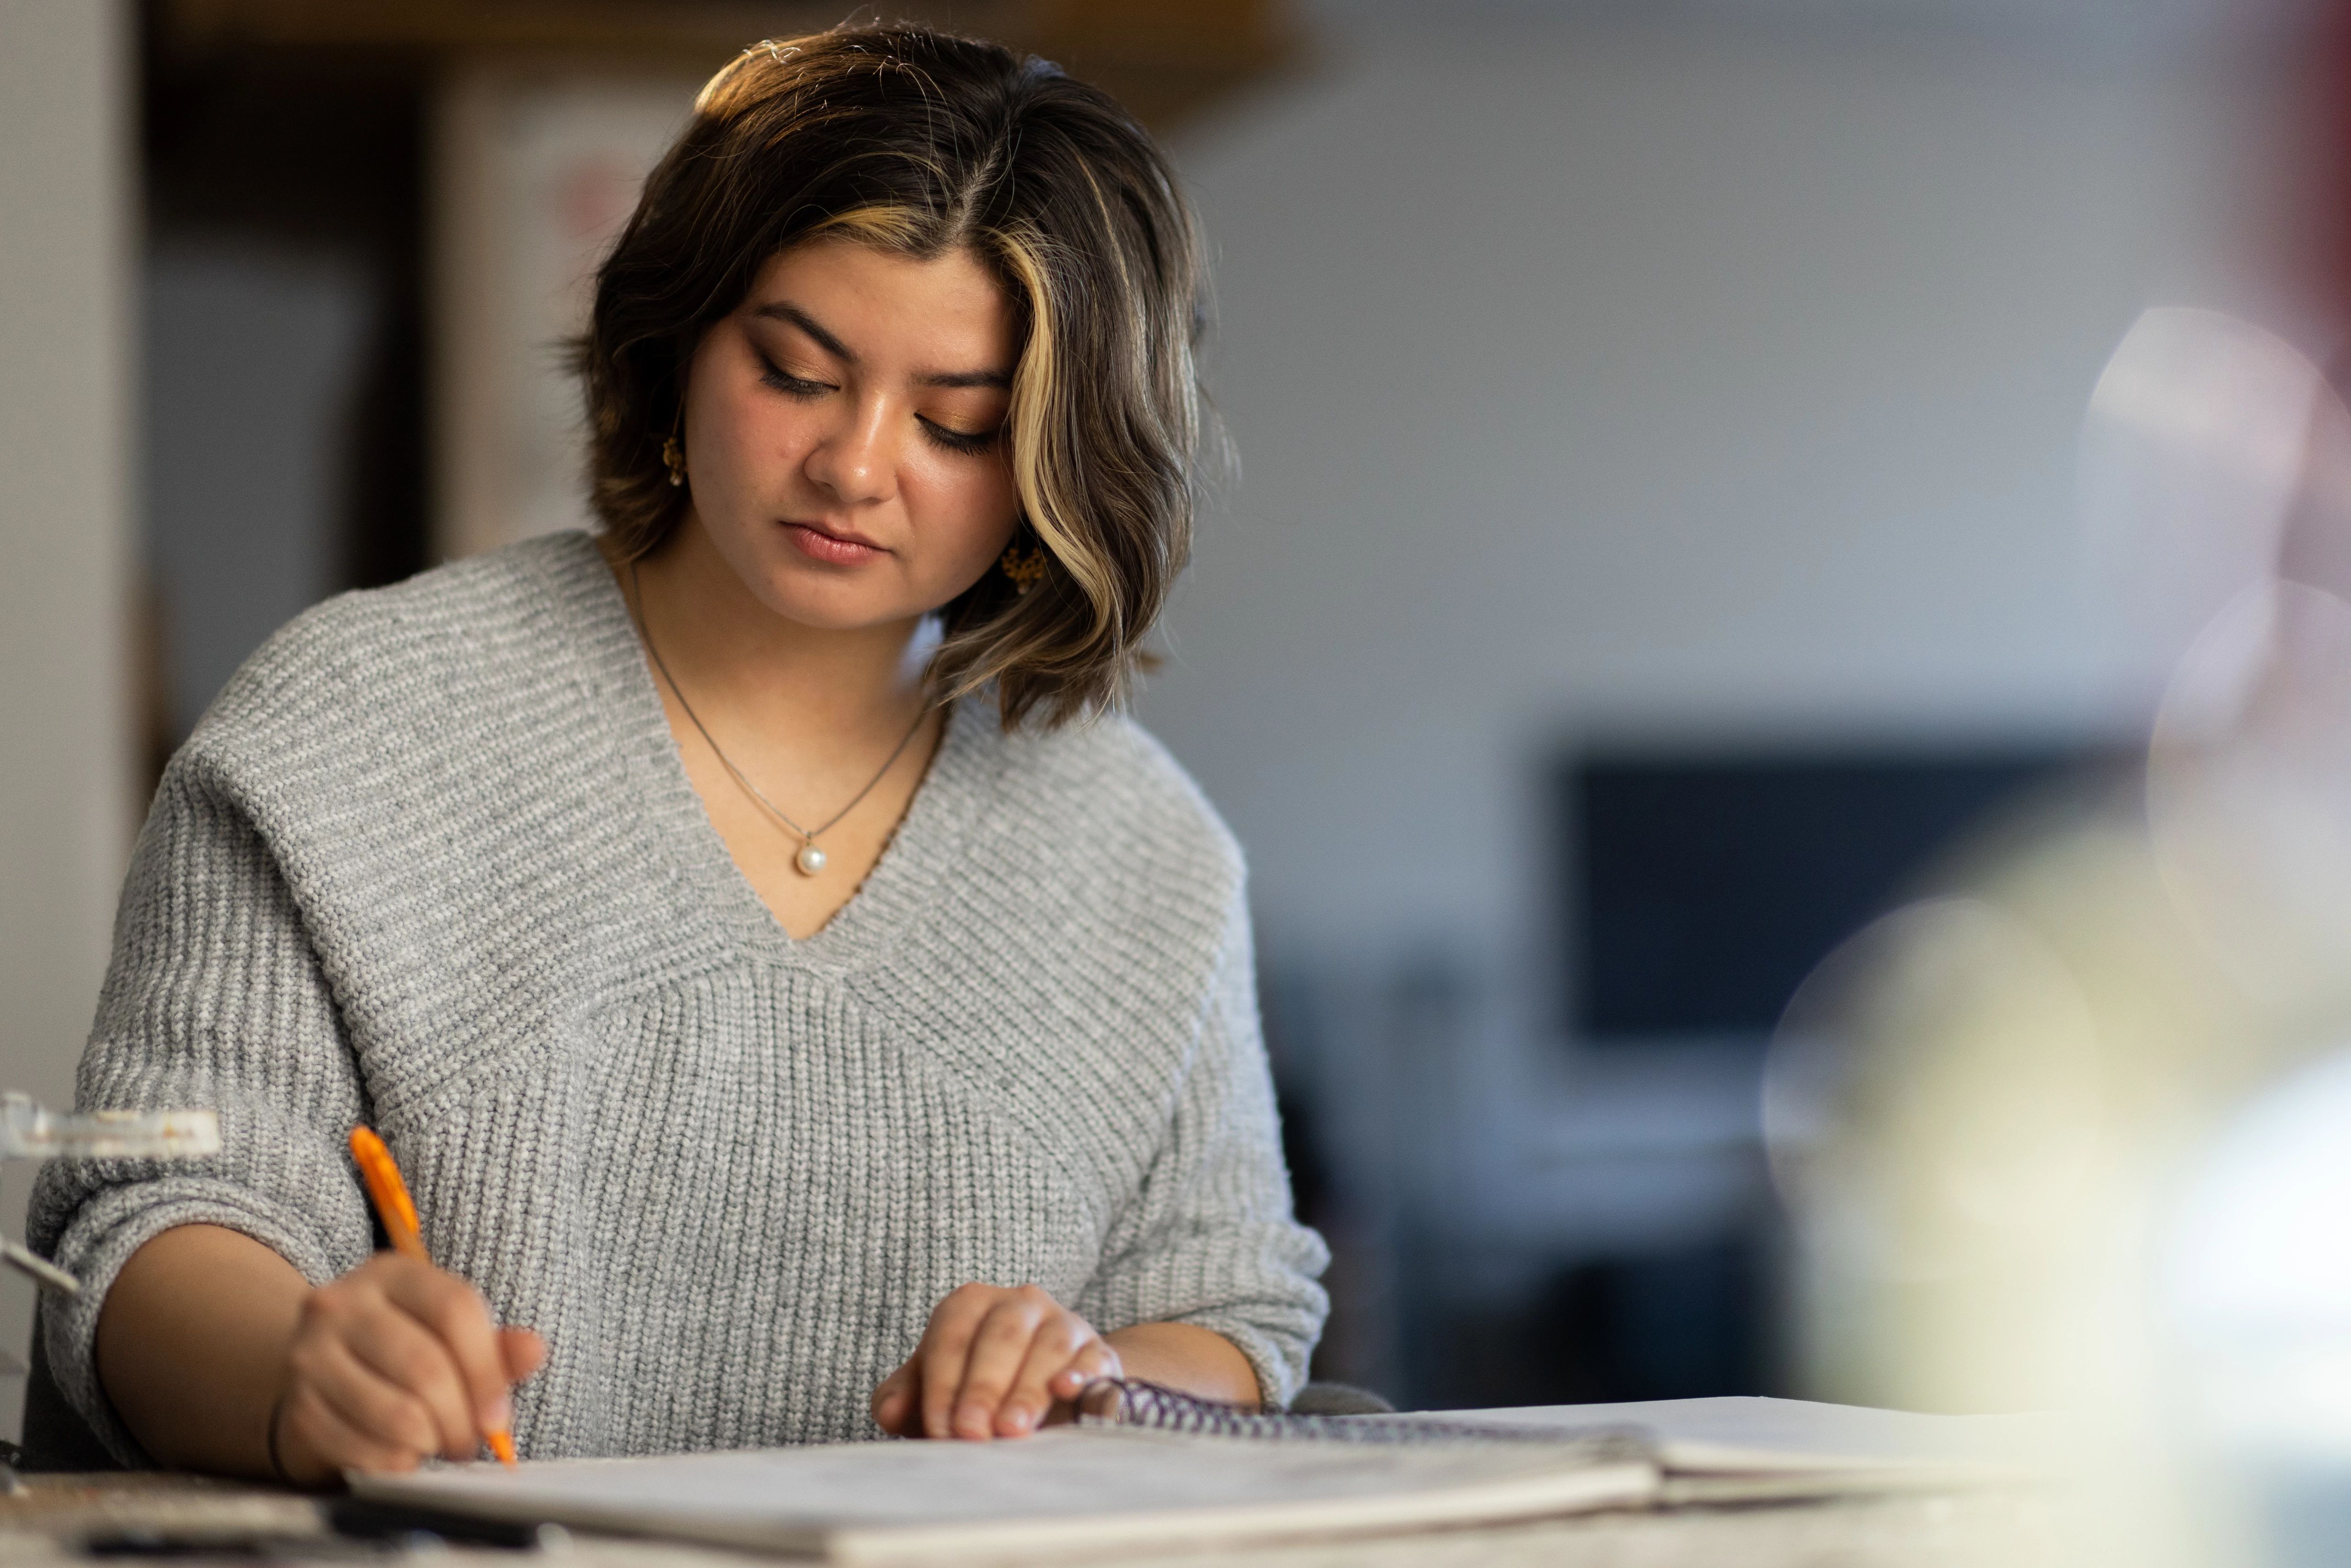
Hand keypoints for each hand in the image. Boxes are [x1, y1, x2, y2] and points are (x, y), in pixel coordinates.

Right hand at [272, 1251, 544, 1483]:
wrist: (324, 1375)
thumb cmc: (403, 1349)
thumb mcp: (450, 1333)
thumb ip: (496, 1345)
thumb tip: (533, 1351)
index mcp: (391, 1273)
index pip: (456, 1310)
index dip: (488, 1370)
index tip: (500, 1415)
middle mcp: (341, 1304)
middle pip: (426, 1368)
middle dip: (461, 1419)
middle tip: (471, 1441)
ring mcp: (311, 1355)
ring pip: (396, 1414)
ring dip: (431, 1443)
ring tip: (438, 1443)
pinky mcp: (298, 1406)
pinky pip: (362, 1449)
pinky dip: (395, 1463)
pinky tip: (403, 1454)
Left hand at [870, 1283, 1120, 1439]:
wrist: (1044, 1387)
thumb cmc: (974, 1386)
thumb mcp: (935, 1387)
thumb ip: (905, 1396)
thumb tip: (891, 1411)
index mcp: (971, 1303)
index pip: (952, 1336)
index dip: (945, 1384)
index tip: (941, 1429)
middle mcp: (1019, 1302)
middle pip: (1000, 1336)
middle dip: (984, 1387)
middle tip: (973, 1433)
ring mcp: (1063, 1322)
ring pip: (1048, 1345)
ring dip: (1028, 1389)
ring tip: (1011, 1430)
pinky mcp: (1097, 1350)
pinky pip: (1093, 1357)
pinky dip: (1082, 1374)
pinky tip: (1066, 1391)